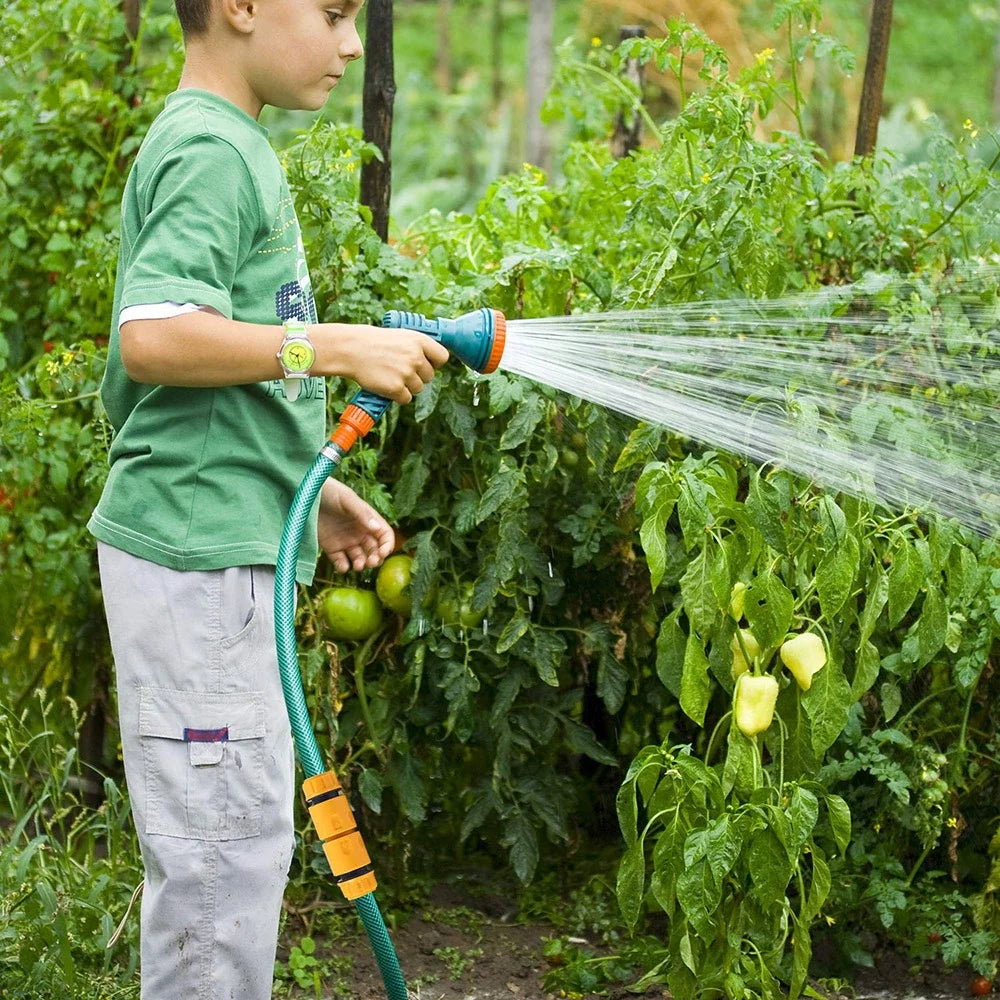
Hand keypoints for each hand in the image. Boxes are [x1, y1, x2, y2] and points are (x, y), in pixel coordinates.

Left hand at [317, 478, 394, 572]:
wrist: (305, 494)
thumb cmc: (329, 491)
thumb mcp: (347, 499)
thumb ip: (362, 513)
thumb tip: (376, 528)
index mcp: (367, 520)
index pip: (384, 535)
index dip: (387, 545)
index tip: (383, 553)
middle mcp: (359, 532)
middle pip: (374, 550)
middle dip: (375, 559)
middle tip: (371, 562)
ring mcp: (346, 541)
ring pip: (359, 558)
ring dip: (361, 565)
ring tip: (358, 566)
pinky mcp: (331, 547)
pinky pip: (340, 561)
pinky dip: (343, 567)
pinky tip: (343, 566)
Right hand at [323, 324, 449, 402]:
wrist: (350, 349)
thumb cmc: (373, 342)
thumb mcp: (400, 336)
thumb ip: (416, 347)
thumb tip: (430, 361)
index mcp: (419, 340)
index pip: (443, 357)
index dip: (434, 363)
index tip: (425, 364)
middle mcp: (416, 356)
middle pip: (429, 376)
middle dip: (417, 376)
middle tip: (399, 370)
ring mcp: (406, 373)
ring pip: (418, 389)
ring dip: (406, 387)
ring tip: (389, 375)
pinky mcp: (396, 388)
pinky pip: (406, 399)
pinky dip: (396, 396)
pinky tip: (385, 384)